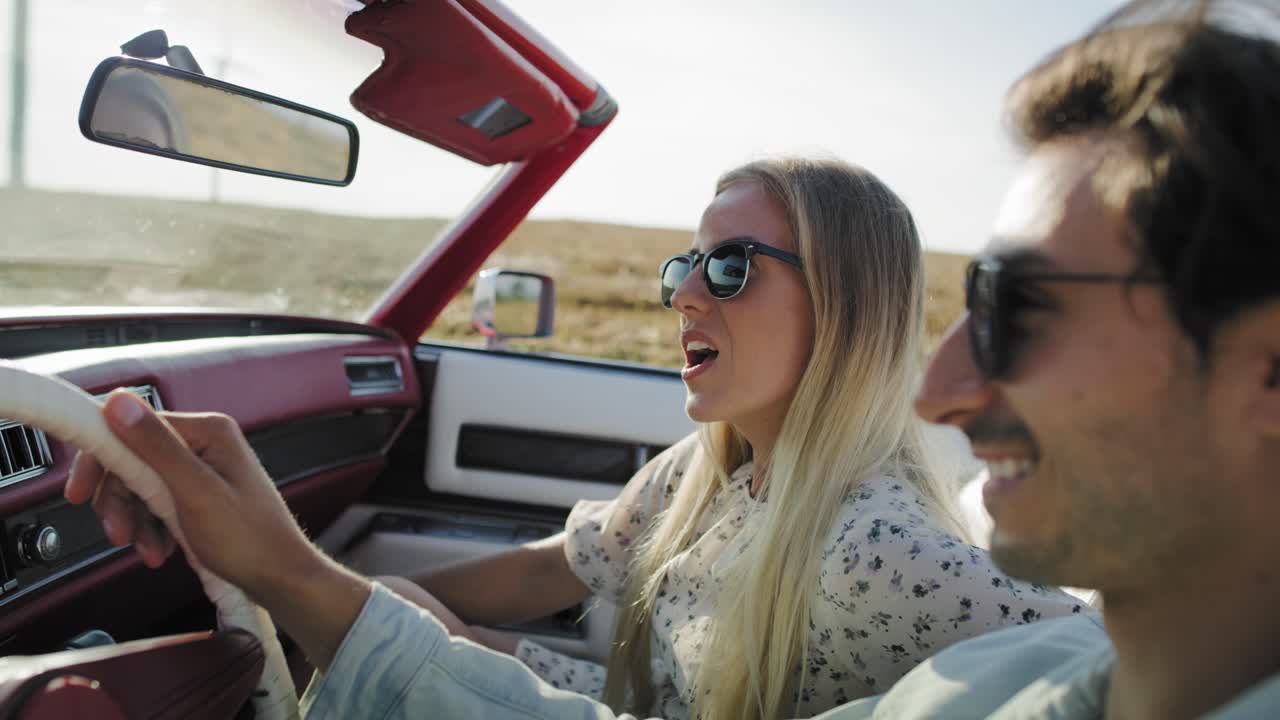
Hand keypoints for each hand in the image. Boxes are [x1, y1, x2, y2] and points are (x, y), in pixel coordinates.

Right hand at [66, 391, 370, 670]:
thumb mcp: (196, 493)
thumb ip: (156, 448)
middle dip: (120, 501)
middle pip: (132, 460)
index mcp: (207, 431)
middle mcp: (205, 443)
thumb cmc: (250, 540)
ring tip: (148, 548)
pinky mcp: (199, 493)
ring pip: (140, 486)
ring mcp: (202, 468)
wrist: (280, 578)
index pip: (132, 426)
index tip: (81, 493)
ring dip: (135, 520)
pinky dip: (150, 528)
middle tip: (120, 533)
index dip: (100, 460)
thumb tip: (118, 403)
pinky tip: (161, 549)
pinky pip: (156, 503)